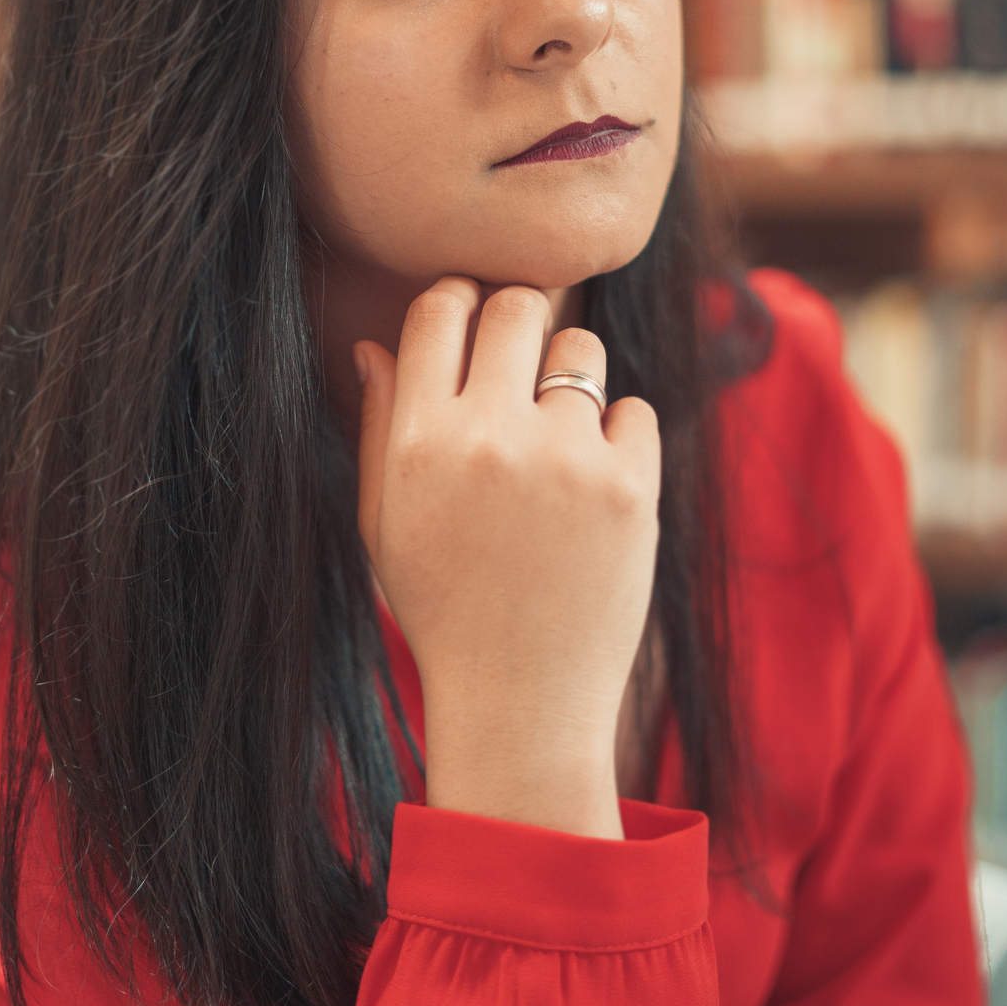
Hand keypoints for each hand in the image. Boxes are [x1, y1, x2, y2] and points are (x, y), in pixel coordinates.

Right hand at [355, 277, 660, 839]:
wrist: (521, 701)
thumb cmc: (444, 609)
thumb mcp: (385, 524)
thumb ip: (378, 427)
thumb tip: (373, 345)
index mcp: (420, 441)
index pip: (440, 308)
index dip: (457, 305)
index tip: (470, 327)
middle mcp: (490, 437)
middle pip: (517, 304)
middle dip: (518, 324)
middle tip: (518, 372)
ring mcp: (566, 459)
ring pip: (580, 348)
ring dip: (569, 377)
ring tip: (556, 437)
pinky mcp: (629, 486)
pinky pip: (633, 409)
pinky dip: (617, 437)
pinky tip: (591, 489)